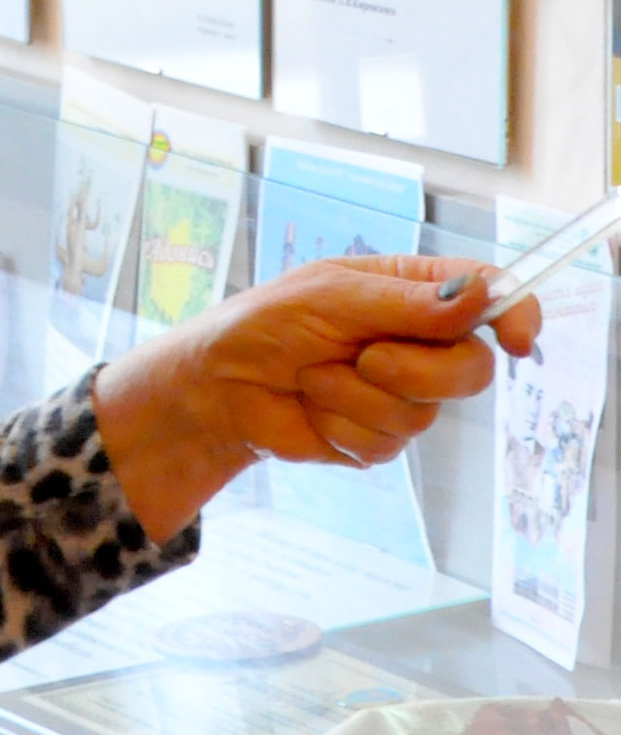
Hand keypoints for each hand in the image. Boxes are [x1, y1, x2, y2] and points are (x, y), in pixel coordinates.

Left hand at [94, 256, 539, 545]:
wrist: (218, 386)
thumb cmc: (266, 323)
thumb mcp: (332, 297)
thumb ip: (407, 304)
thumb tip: (479, 296)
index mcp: (411, 291)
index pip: (489, 294)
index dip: (515, 314)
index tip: (517, 338)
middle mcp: (417, 340)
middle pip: (472, 369)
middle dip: (418, 370)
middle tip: (364, 357)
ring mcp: (401, 392)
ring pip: (426, 412)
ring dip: (358, 397)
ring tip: (314, 376)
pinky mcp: (378, 436)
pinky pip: (387, 443)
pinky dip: (341, 425)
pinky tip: (312, 408)